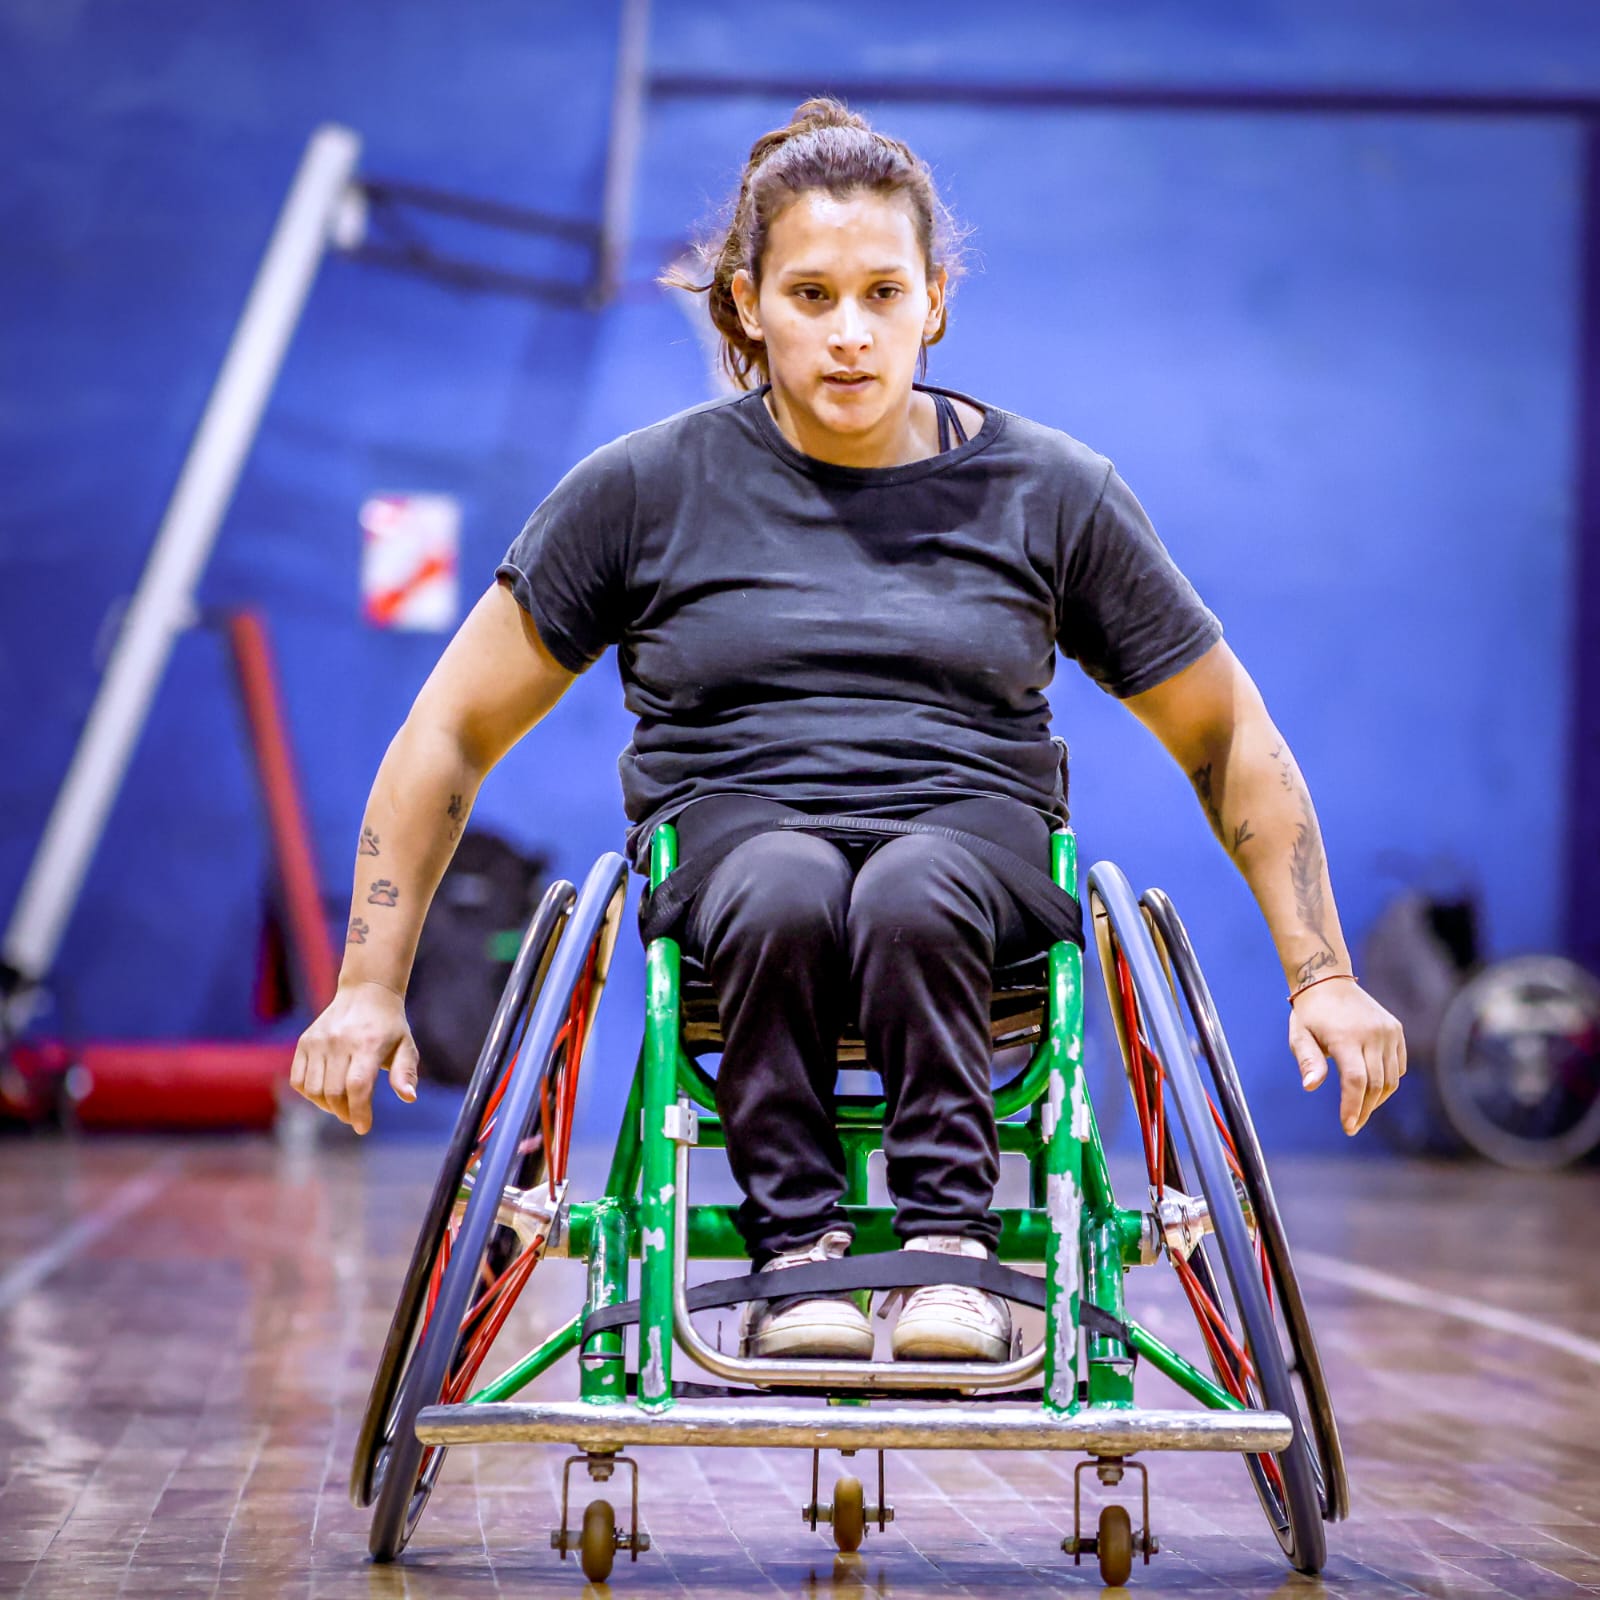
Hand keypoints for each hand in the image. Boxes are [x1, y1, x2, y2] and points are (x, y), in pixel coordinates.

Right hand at [290, 980, 419, 1134]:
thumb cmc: (389, 1026)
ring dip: (326, 1106)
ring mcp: (318, 1041)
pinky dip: (309, 1094)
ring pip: (313, 1090)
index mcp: (367, 1044)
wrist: (365, 992)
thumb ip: (406, 1073)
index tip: (363, 1127)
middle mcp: (339, 1042)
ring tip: (342, 1105)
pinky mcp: (305, 1042)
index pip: (357, 1086)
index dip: (359, 1112)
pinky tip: (325, 1093)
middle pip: (334, 1093)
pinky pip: (298, 1080)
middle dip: (345, 1112)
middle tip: (354, 1117)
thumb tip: (409, 1098)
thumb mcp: (406, 1046)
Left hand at [1289, 979, 1405, 1135]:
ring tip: (1362, 1110)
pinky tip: (1373, 1088)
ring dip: (1378, 1099)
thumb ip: (1307, 1061)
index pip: (1356, 1080)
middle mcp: (1371, 1034)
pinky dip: (1388, 1081)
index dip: (1353, 1107)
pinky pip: (1398, 1066)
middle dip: (1365, 1110)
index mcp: (1345, 1037)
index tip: (1348, 1127)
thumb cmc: (1310, 1014)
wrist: (1328, 981)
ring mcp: (1387, 1031)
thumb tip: (1311, 1086)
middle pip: (1375, 1084)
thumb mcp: (1299, 1036)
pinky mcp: (1396, 1030)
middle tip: (1353, 1125)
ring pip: (1390, 1078)